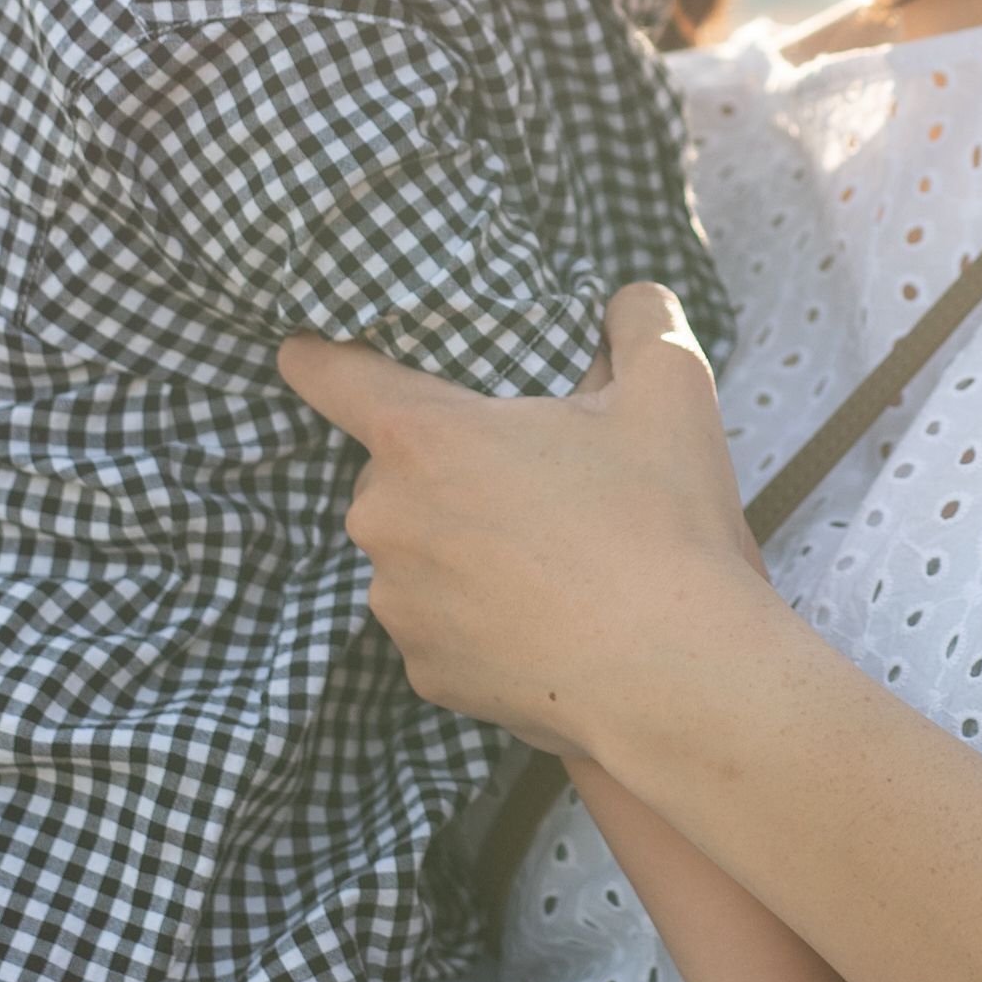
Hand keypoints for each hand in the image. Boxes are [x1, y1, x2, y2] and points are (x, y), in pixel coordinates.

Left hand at [278, 283, 771, 751]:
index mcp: (424, 437)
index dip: (315, 355)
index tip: (304, 349)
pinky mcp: (425, 673)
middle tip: (530, 474)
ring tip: (551, 556)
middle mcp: (388, 519)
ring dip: (460, 543)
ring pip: (415, 549)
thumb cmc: (662, 524)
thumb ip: (639, 317)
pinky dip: (477, 615)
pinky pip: (437, 622)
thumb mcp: (671, 388)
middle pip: (389, 469)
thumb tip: (626, 304)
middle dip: (445, 465)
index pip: (329, 374)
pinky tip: (545, 617)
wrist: (677, 678)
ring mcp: (399, 604)